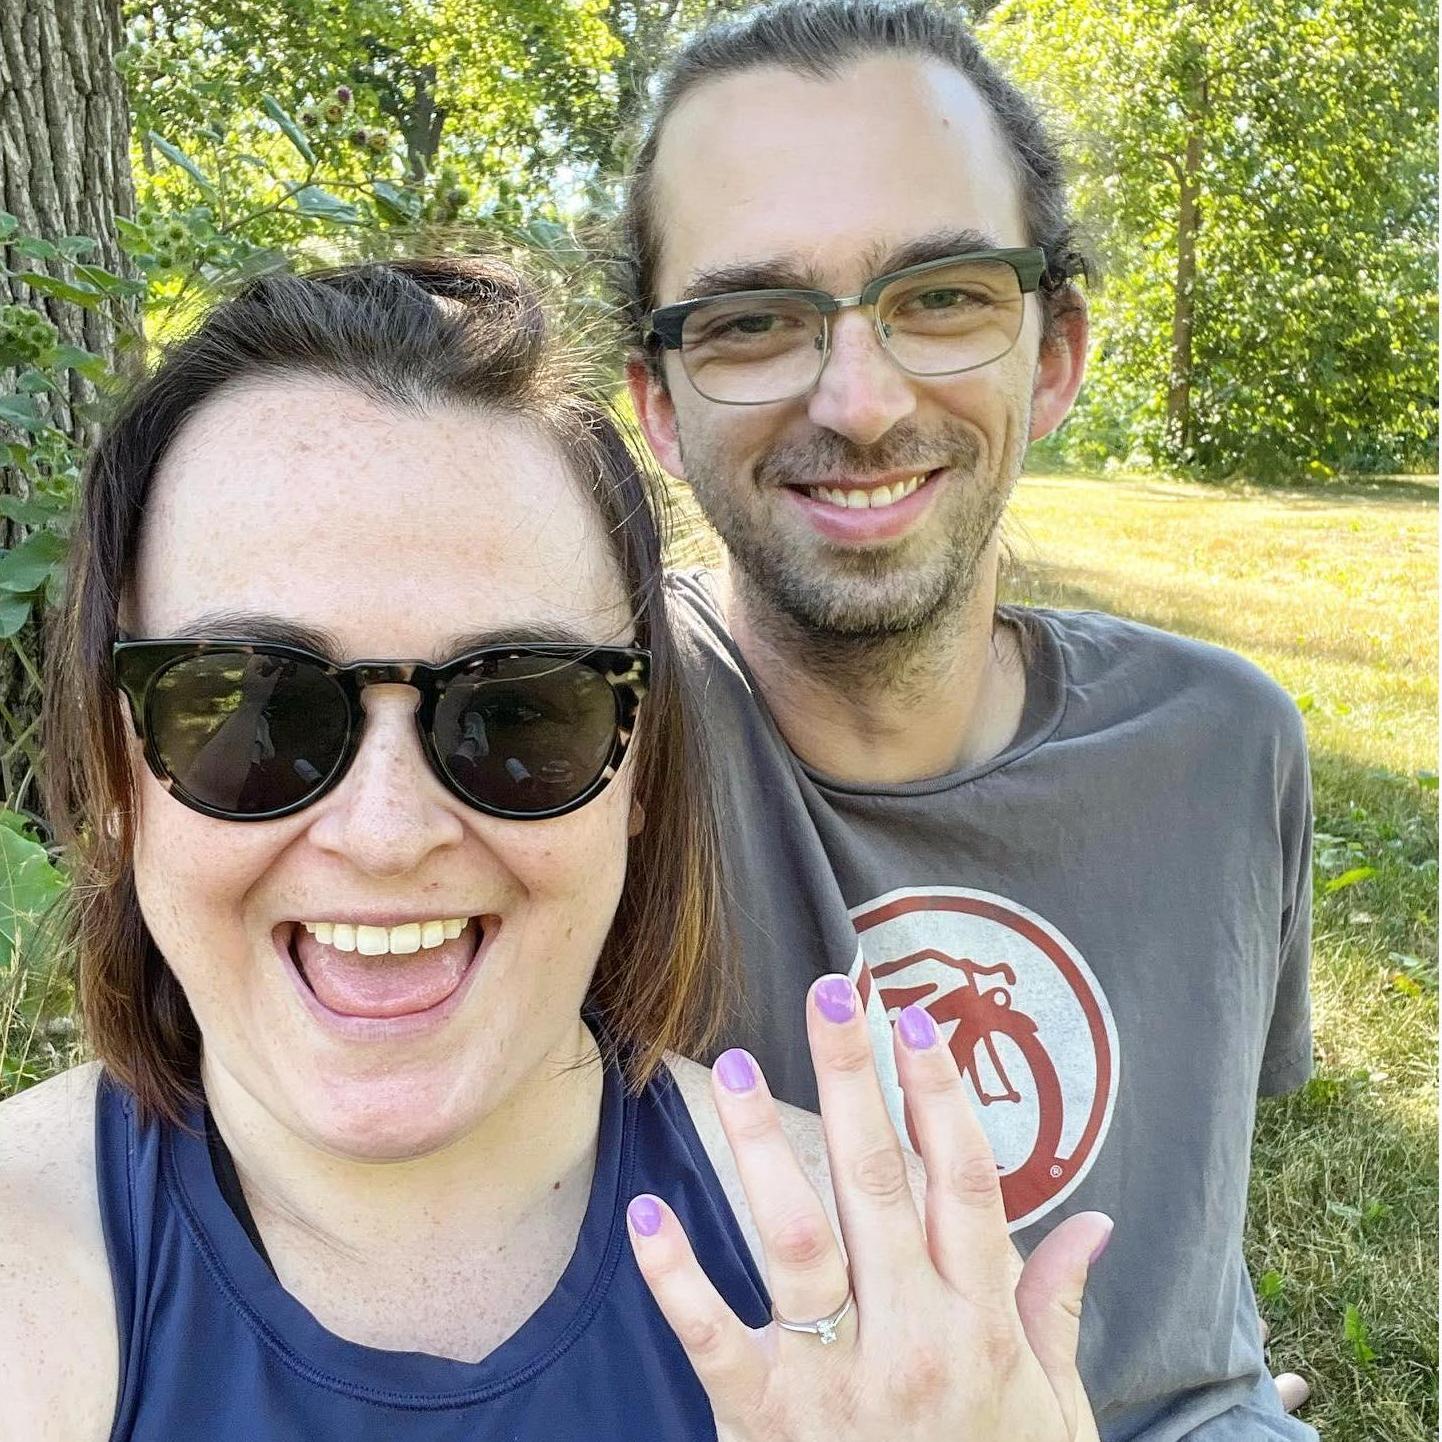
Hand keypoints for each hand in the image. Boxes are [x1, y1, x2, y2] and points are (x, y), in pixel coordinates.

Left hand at [627, 973, 1112, 1440]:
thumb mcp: (1054, 1411)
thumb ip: (1057, 1311)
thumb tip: (1097, 1225)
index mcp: (984, 1325)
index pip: (967, 1184)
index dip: (942, 1096)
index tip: (916, 1023)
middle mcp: (916, 1340)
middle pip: (881, 1183)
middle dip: (855, 1080)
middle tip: (830, 994)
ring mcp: (838, 1382)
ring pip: (798, 1238)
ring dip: (764, 1147)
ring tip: (739, 1066)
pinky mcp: (767, 1422)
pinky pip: (715, 1339)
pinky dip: (677, 1277)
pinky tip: (650, 1212)